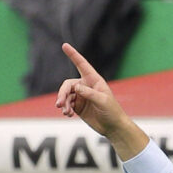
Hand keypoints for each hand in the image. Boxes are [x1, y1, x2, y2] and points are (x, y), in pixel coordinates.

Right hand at [53, 42, 145, 156]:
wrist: (113, 127)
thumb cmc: (112, 111)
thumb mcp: (103, 101)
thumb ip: (89, 93)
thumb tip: (75, 87)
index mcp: (94, 80)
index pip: (82, 64)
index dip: (73, 55)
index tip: (64, 45)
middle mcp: (86, 86)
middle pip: (68, 84)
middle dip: (62, 93)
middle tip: (59, 104)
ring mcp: (81, 96)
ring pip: (65, 95)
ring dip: (63, 103)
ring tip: (66, 112)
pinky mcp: (78, 106)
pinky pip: (67, 104)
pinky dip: (65, 109)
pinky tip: (68, 115)